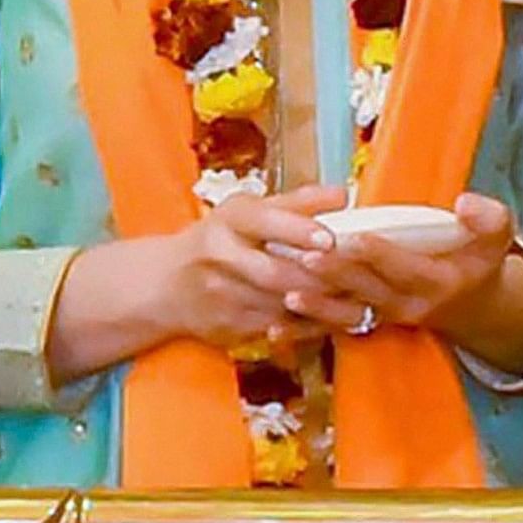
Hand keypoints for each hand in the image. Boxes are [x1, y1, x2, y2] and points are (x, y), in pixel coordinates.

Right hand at [49, 185, 343, 381]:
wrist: (166, 283)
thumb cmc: (223, 238)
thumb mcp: (252, 212)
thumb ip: (299, 204)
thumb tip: (344, 195)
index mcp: (230, 218)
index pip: (265, 222)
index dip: (299, 231)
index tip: (330, 239)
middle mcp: (219, 254)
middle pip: (274, 272)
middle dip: (317, 278)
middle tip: (355, 279)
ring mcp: (220, 295)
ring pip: (278, 305)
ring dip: (319, 305)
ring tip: (355, 300)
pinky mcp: (224, 326)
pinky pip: (273, 328)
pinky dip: (305, 325)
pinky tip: (330, 320)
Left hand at [283, 194, 522, 350]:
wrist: (474, 309)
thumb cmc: (480, 263)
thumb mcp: (498, 238)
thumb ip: (489, 218)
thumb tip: (465, 202)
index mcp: (438, 281)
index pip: (405, 267)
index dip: (379, 253)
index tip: (355, 236)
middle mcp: (409, 305)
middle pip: (368, 290)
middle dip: (337, 273)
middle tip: (307, 256)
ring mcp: (385, 318)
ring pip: (346, 313)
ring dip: (316, 305)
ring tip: (287, 293)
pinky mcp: (368, 324)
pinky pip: (333, 331)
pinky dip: (304, 332)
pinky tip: (274, 329)